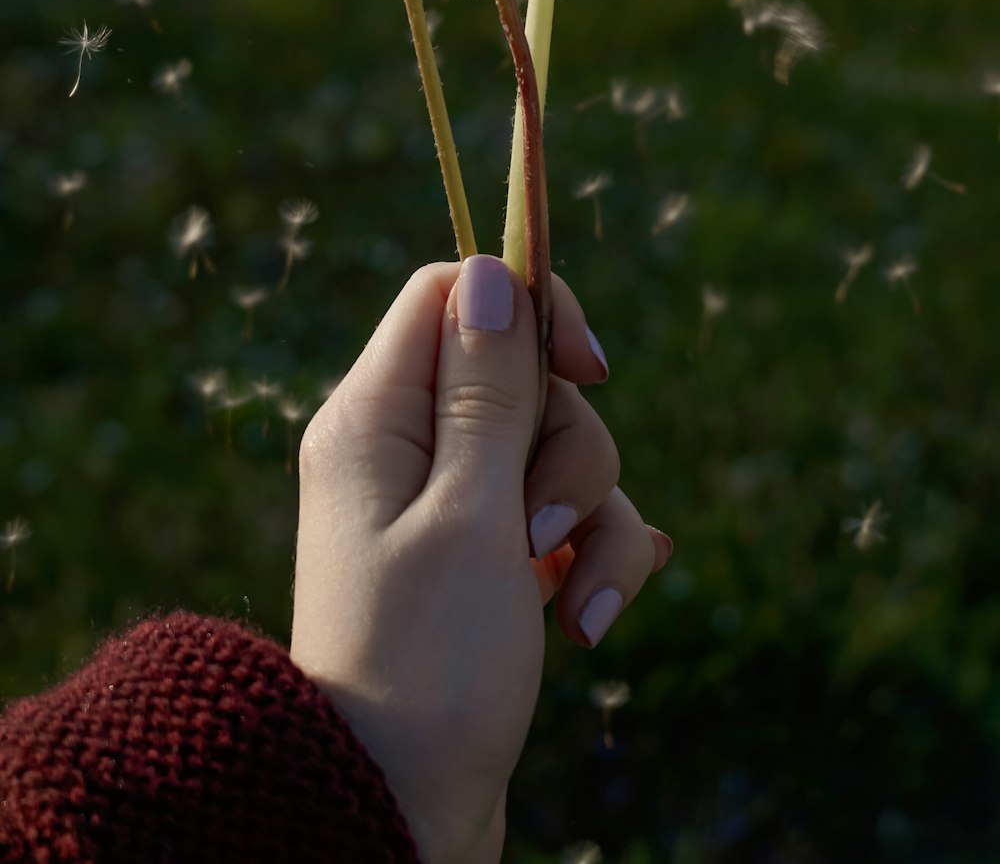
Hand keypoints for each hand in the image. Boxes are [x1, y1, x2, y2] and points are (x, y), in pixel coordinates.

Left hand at [290, 256, 669, 863]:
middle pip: (521, 377)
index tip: (588, 365)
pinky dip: (586, 563)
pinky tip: (595, 613)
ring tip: (571, 610)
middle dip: (568, 448)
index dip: (528, 307)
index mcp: (375, 418)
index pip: (452, 295)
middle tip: (541, 528)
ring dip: (588, 522)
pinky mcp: (482, 565)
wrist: (393, 817)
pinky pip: (559, 523)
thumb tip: (495, 270)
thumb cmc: (424, 665)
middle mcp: (405, 452)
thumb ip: (488, 390)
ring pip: (553, 455)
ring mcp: (446, 510)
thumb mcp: (469, 512)